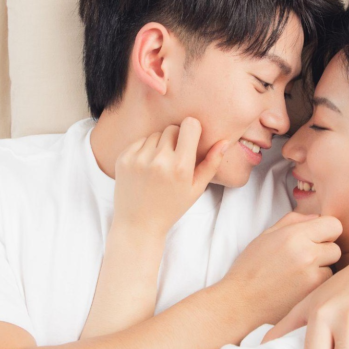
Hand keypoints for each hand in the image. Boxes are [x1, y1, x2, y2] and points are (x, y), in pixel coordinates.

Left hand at [113, 117, 227, 236]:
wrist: (138, 223)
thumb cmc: (171, 207)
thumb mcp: (196, 189)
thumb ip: (212, 164)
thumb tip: (225, 141)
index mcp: (180, 167)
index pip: (189, 125)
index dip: (192, 130)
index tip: (191, 139)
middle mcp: (159, 160)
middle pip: (172, 128)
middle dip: (176, 139)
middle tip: (175, 158)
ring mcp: (138, 159)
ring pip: (155, 134)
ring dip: (160, 145)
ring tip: (160, 166)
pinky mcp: (123, 159)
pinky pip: (139, 141)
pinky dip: (144, 150)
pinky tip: (146, 168)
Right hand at [221, 212, 342, 325]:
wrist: (240, 300)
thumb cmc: (251, 266)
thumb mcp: (267, 235)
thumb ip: (293, 221)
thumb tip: (316, 217)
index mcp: (294, 235)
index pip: (334, 225)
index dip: (326, 231)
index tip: (317, 238)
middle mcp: (306, 253)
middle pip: (336, 247)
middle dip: (324, 251)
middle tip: (306, 259)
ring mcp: (311, 276)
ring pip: (333, 267)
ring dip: (322, 269)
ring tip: (300, 275)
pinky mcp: (313, 294)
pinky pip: (326, 285)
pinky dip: (317, 285)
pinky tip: (299, 287)